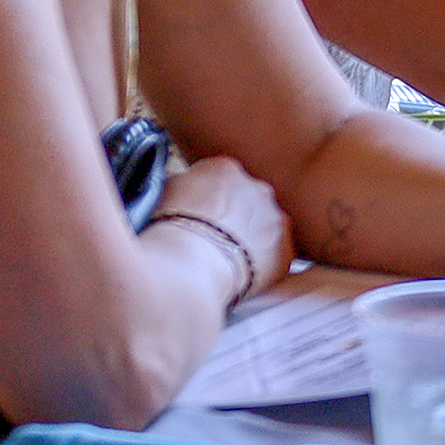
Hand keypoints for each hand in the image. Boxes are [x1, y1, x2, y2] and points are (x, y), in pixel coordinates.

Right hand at [154, 156, 292, 297]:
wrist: (189, 264)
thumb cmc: (168, 231)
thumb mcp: (160, 194)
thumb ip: (178, 185)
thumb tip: (179, 188)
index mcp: (224, 169)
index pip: (220, 180)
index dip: (207, 201)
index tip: (199, 218)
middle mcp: (257, 187)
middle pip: (247, 201)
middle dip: (234, 218)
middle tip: (213, 241)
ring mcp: (274, 218)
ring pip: (265, 227)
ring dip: (251, 240)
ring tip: (226, 261)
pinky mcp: (284, 250)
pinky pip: (277, 256)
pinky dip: (263, 265)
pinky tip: (242, 275)